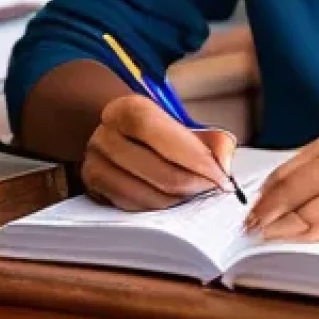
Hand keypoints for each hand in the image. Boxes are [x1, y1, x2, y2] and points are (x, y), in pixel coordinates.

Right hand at [81, 94, 235, 210]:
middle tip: (214, 186)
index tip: (221, 174)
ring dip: (179, 199)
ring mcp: (94, 166)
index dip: (191, 154)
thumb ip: (212, 140)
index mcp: (125, 109)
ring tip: (195, 190)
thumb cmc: (160, 132)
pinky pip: (135, 209)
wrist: (121, 137)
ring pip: (147, 196)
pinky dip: (160, 207)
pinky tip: (174, 198)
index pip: (155, 129)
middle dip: (193, 183)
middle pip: (156, 170)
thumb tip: (224, 165)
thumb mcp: (184, 125)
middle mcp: (104, 136)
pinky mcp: (94, 192)